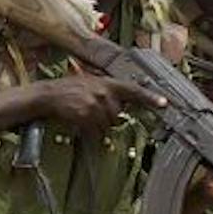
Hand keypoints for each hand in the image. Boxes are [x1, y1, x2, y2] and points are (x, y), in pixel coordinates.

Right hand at [32, 73, 163, 136]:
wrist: (49, 95)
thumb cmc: (70, 89)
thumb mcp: (91, 82)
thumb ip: (108, 91)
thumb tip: (122, 107)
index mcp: (107, 83)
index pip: (133, 90)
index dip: (149, 97)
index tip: (164, 103)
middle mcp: (104, 93)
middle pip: (118, 115)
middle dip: (109, 118)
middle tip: (93, 111)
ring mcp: (95, 105)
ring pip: (108, 125)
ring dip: (99, 125)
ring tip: (85, 114)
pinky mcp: (86, 116)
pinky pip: (96, 131)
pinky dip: (90, 130)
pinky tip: (80, 120)